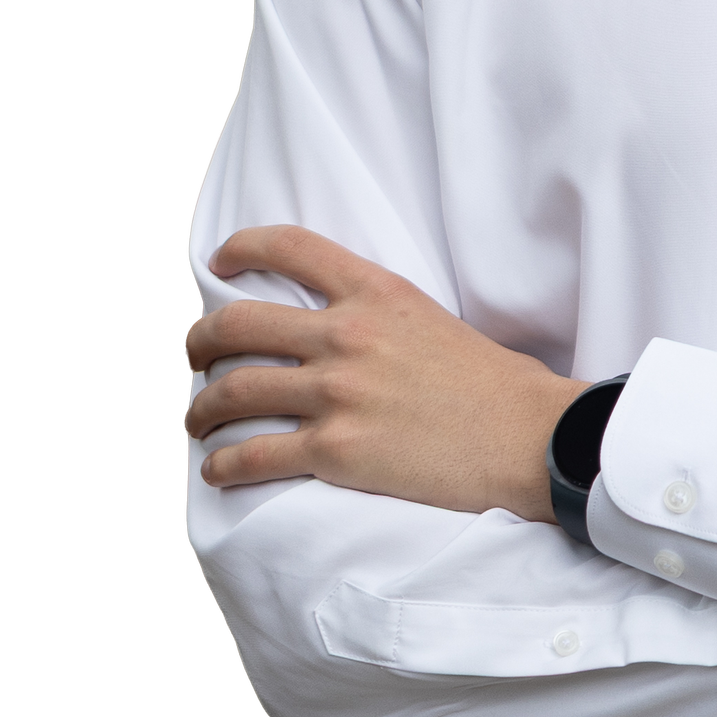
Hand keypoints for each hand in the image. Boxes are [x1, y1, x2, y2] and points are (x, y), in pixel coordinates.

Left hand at [185, 225, 589, 519]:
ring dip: (204, 408)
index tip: (220, 263)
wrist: (521, 435)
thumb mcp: (428, 317)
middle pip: (241, 324)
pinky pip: (255, 456)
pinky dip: (225, 465)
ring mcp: (338, 394)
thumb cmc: (487, 381)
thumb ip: (375, 313)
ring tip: (200, 419)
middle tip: (194, 355)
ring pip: (236, 391)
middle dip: (202, 341)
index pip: (290, 248)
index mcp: (375, 292)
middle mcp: (347, 335)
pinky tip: (218, 469)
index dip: (242, 247)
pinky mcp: (336, 452)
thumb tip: (333, 325)